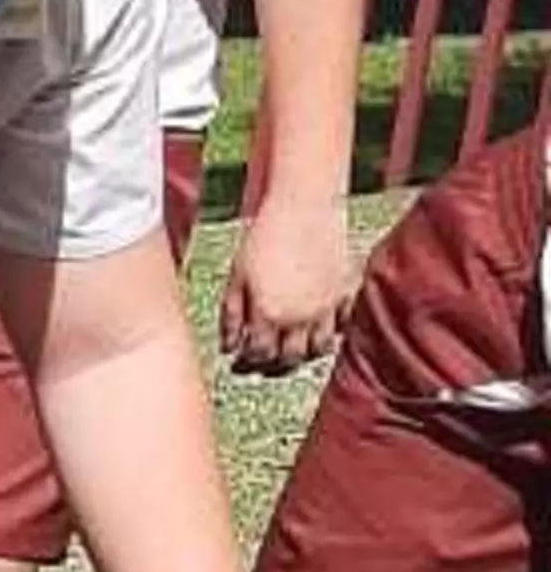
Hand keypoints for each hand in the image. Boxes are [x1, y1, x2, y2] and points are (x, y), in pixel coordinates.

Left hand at [218, 198, 361, 377]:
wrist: (304, 205)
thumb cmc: (264, 235)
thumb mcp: (237, 276)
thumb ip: (231, 314)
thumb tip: (228, 346)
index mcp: (268, 315)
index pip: (259, 355)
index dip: (248, 363)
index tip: (241, 362)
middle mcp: (300, 317)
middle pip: (291, 358)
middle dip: (275, 366)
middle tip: (266, 362)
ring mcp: (326, 306)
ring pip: (320, 347)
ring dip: (305, 353)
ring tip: (293, 348)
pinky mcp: (345, 290)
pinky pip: (343, 323)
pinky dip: (333, 331)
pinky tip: (321, 328)